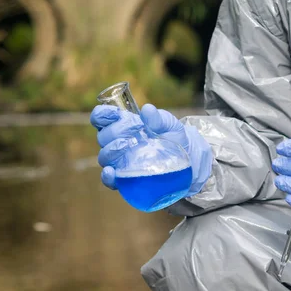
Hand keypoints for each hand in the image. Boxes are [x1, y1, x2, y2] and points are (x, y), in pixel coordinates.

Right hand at [90, 104, 211, 195]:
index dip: (102, 115)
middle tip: (132, 130)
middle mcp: (118, 142)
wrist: (188, 160)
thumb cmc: (174, 138)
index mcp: (124, 125)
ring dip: (110, 152)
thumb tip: (147, 110)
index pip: (102, 118)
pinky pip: (109, 179)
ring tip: (125, 147)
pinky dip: (107, 176)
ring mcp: (120, 161)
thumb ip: (159, 118)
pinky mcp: (125, 179)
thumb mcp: (170, 125)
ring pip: (104, 157)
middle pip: (103, 136)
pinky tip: (112, 172)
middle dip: (113, 132)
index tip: (114, 114)